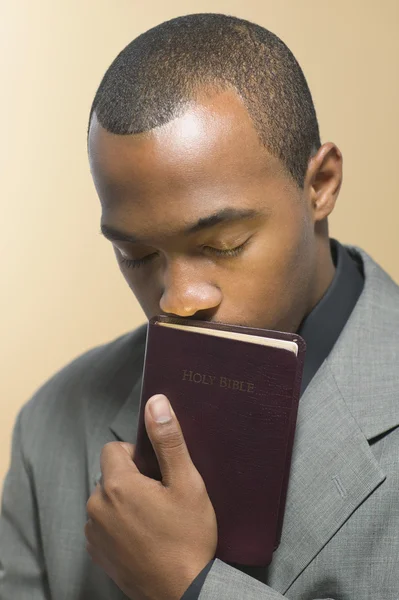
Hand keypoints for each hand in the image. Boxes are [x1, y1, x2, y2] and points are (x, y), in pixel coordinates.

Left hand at [85, 394, 217, 599]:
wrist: (184, 593)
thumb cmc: (188, 536)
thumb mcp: (187, 483)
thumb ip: (168, 440)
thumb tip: (156, 402)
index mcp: (117, 485)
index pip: (112, 449)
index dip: (136, 455)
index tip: (157, 473)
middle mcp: (97, 507)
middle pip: (109, 475)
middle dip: (131, 479)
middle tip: (161, 497)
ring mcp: (94, 534)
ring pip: (106, 500)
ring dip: (124, 502)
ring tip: (154, 520)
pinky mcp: (98, 554)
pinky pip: (103, 525)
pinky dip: (119, 525)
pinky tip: (144, 537)